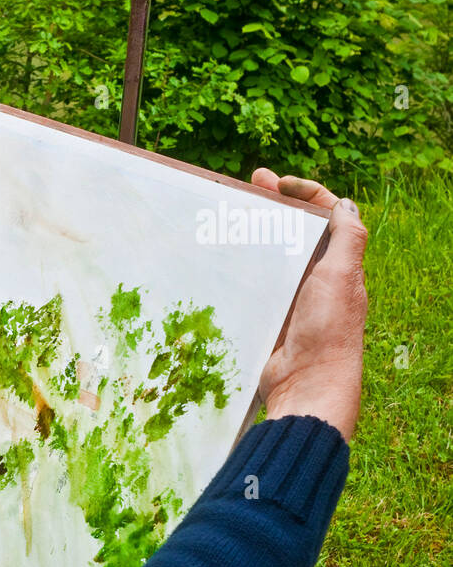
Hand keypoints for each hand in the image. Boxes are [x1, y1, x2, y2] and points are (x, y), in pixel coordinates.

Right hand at [249, 168, 367, 441]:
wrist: (305, 383)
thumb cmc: (328, 330)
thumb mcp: (343, 277)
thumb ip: (348, 239)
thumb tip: (344, 204)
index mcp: (337, 262)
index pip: (325, 214)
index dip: (304, 192)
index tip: (276, 183)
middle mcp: (314, 276)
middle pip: (293, 229)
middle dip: (272, 204)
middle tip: (247, 184)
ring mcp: (288, 296)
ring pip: (268, 253)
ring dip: (251, 232)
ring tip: (227, 215)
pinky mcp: (266, 316)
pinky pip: (250, 282)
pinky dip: (236, 265)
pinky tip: (218, 256)